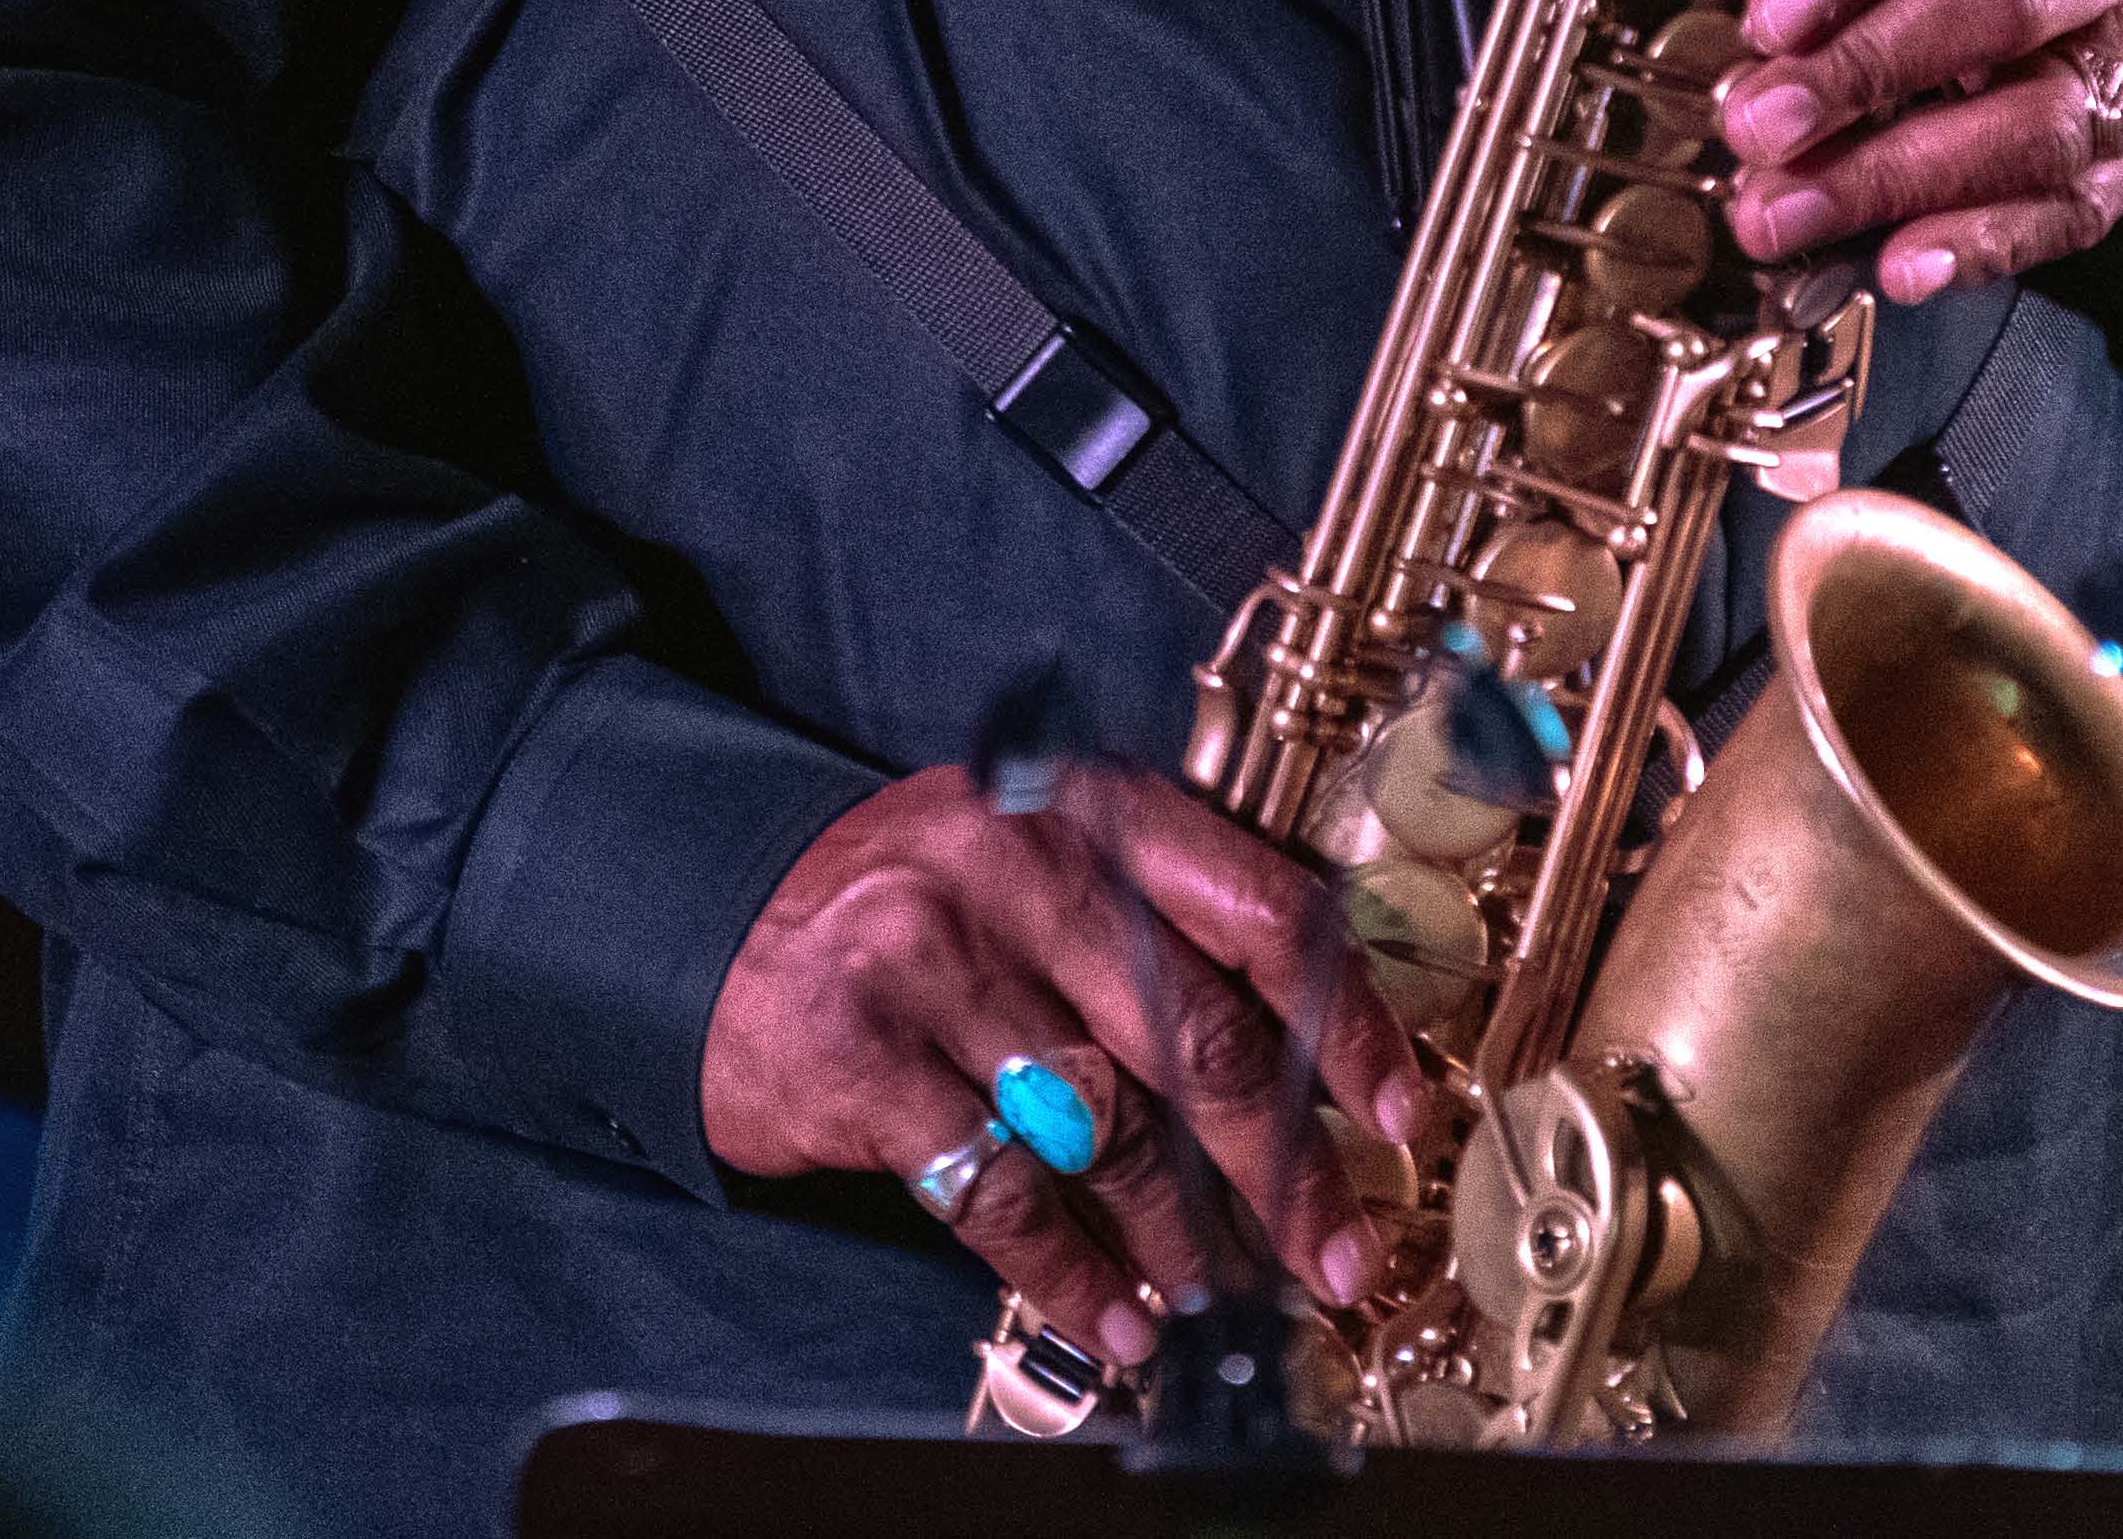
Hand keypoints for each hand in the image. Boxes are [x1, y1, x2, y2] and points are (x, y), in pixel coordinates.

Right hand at [699, 760, 1426, 1368]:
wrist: (730, 922)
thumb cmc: (922, 902)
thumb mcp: (1043, 857)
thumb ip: (1159, 920)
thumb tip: (1304, 1057)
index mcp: (1094, 807)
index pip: (1259, 906)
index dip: (1342, 1019)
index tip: (1393, 1110)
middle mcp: (1024, 866)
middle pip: (1198, 1034)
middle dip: (1283, 1165)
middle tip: (1332, 1251)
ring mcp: (938, 959)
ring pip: (1106, 1125)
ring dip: (1182, 1233)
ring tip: (1223, 1295)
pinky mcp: (867, 1058)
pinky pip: (999, 1191)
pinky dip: (1071, 1269)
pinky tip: (1117, 1314)